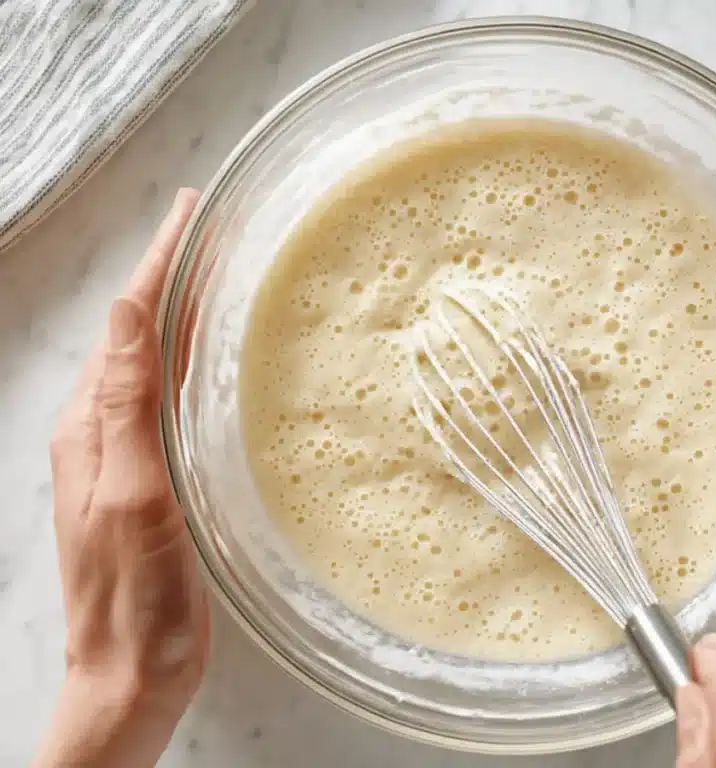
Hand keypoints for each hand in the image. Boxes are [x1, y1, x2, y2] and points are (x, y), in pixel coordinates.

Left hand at [36, 189, 209, 767]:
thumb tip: (130, 313)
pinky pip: (169, 398)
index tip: (188, 212)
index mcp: (91, 424)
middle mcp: (102, 430)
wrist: (131, 673)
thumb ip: (127, 404)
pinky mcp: (152, 478)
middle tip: (211, 231)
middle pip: (139, 333)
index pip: (129, 323)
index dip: (158, 263)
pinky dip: (192, 361)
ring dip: (183, 313)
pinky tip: (216, 360)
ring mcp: (125, 454)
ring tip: (218, 275)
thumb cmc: (135, 595)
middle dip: (171, 275)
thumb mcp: (132, 493)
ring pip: (154, 362)